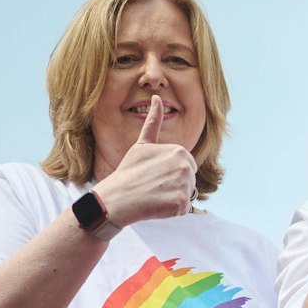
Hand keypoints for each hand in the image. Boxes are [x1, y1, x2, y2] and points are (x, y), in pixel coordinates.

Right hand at [92, 96, 197, 225]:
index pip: (187, 167)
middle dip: (175, 185)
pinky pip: (183, 208)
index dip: (170, 173)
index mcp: (180, 151)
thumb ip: (154, 123)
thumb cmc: (129, 171)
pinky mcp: (183, 202)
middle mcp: (186, 166)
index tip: (154, 175)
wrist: (117, 198)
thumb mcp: (143, 144)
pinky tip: (157, 205)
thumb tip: (157, 97)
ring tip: (155, 195)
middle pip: (189, 180)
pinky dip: (172, 210)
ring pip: (187, 194)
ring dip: (174, 198)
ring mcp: (185, 184)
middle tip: (154, 186)